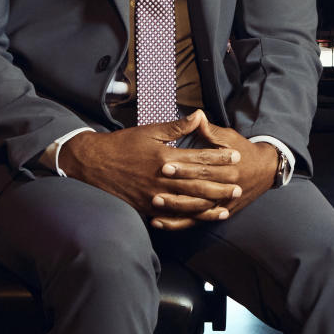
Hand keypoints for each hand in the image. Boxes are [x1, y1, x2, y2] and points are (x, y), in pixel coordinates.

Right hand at [57, 113, 240, 228]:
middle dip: (221, 185)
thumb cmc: (123, 144)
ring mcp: (154, 197)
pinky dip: (189, 218)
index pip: (199, 158)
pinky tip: (200, 219)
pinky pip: (172, 217)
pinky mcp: (146, 209)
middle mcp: (162, 179)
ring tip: (227, 204)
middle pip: (198, 184)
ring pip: (188, 204)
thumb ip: (177, 126)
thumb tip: (199, 115)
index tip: (236, 156)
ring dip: (210, 205)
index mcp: (165, 157)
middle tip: (239, 185)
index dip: (219, 158)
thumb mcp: (150, 130)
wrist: (93, 165)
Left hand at [151, 112, 278, 230]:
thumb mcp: (230, 138)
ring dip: (175, 208)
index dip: (184, 167)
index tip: (165, 164)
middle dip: (176, 188)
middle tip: (154, 186)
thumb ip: (211, 131)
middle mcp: (227, 188)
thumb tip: (197, 116)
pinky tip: (160, 222)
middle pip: (198, 189)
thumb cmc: (244, 151)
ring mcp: (224, 204)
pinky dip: (179, 223)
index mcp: (229, 168)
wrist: (265, 170)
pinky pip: (197, 222)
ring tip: (154, 203)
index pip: (203, 168)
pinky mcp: (219, 214)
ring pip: (197, 210)